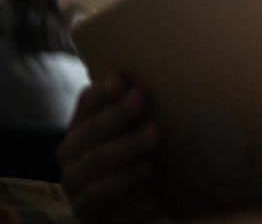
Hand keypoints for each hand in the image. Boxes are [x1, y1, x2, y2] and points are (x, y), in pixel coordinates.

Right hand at [56, 72, 163, 222]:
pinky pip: (97, 192)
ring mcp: (74, 180)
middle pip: (88, 129)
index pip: (86, 103)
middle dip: (116, 113)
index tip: (121, 78)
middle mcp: (72, 150)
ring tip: (156, 133)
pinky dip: (124, 178)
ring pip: (94, 160)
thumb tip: (167, 76)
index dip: (101, 91)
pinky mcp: (83, 208)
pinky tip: (147, 167)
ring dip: (126, 144)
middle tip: (142, 98)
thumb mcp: (146, 128)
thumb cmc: (146, 156)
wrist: (146, 203)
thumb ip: (145, 108)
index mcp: (84, 125)